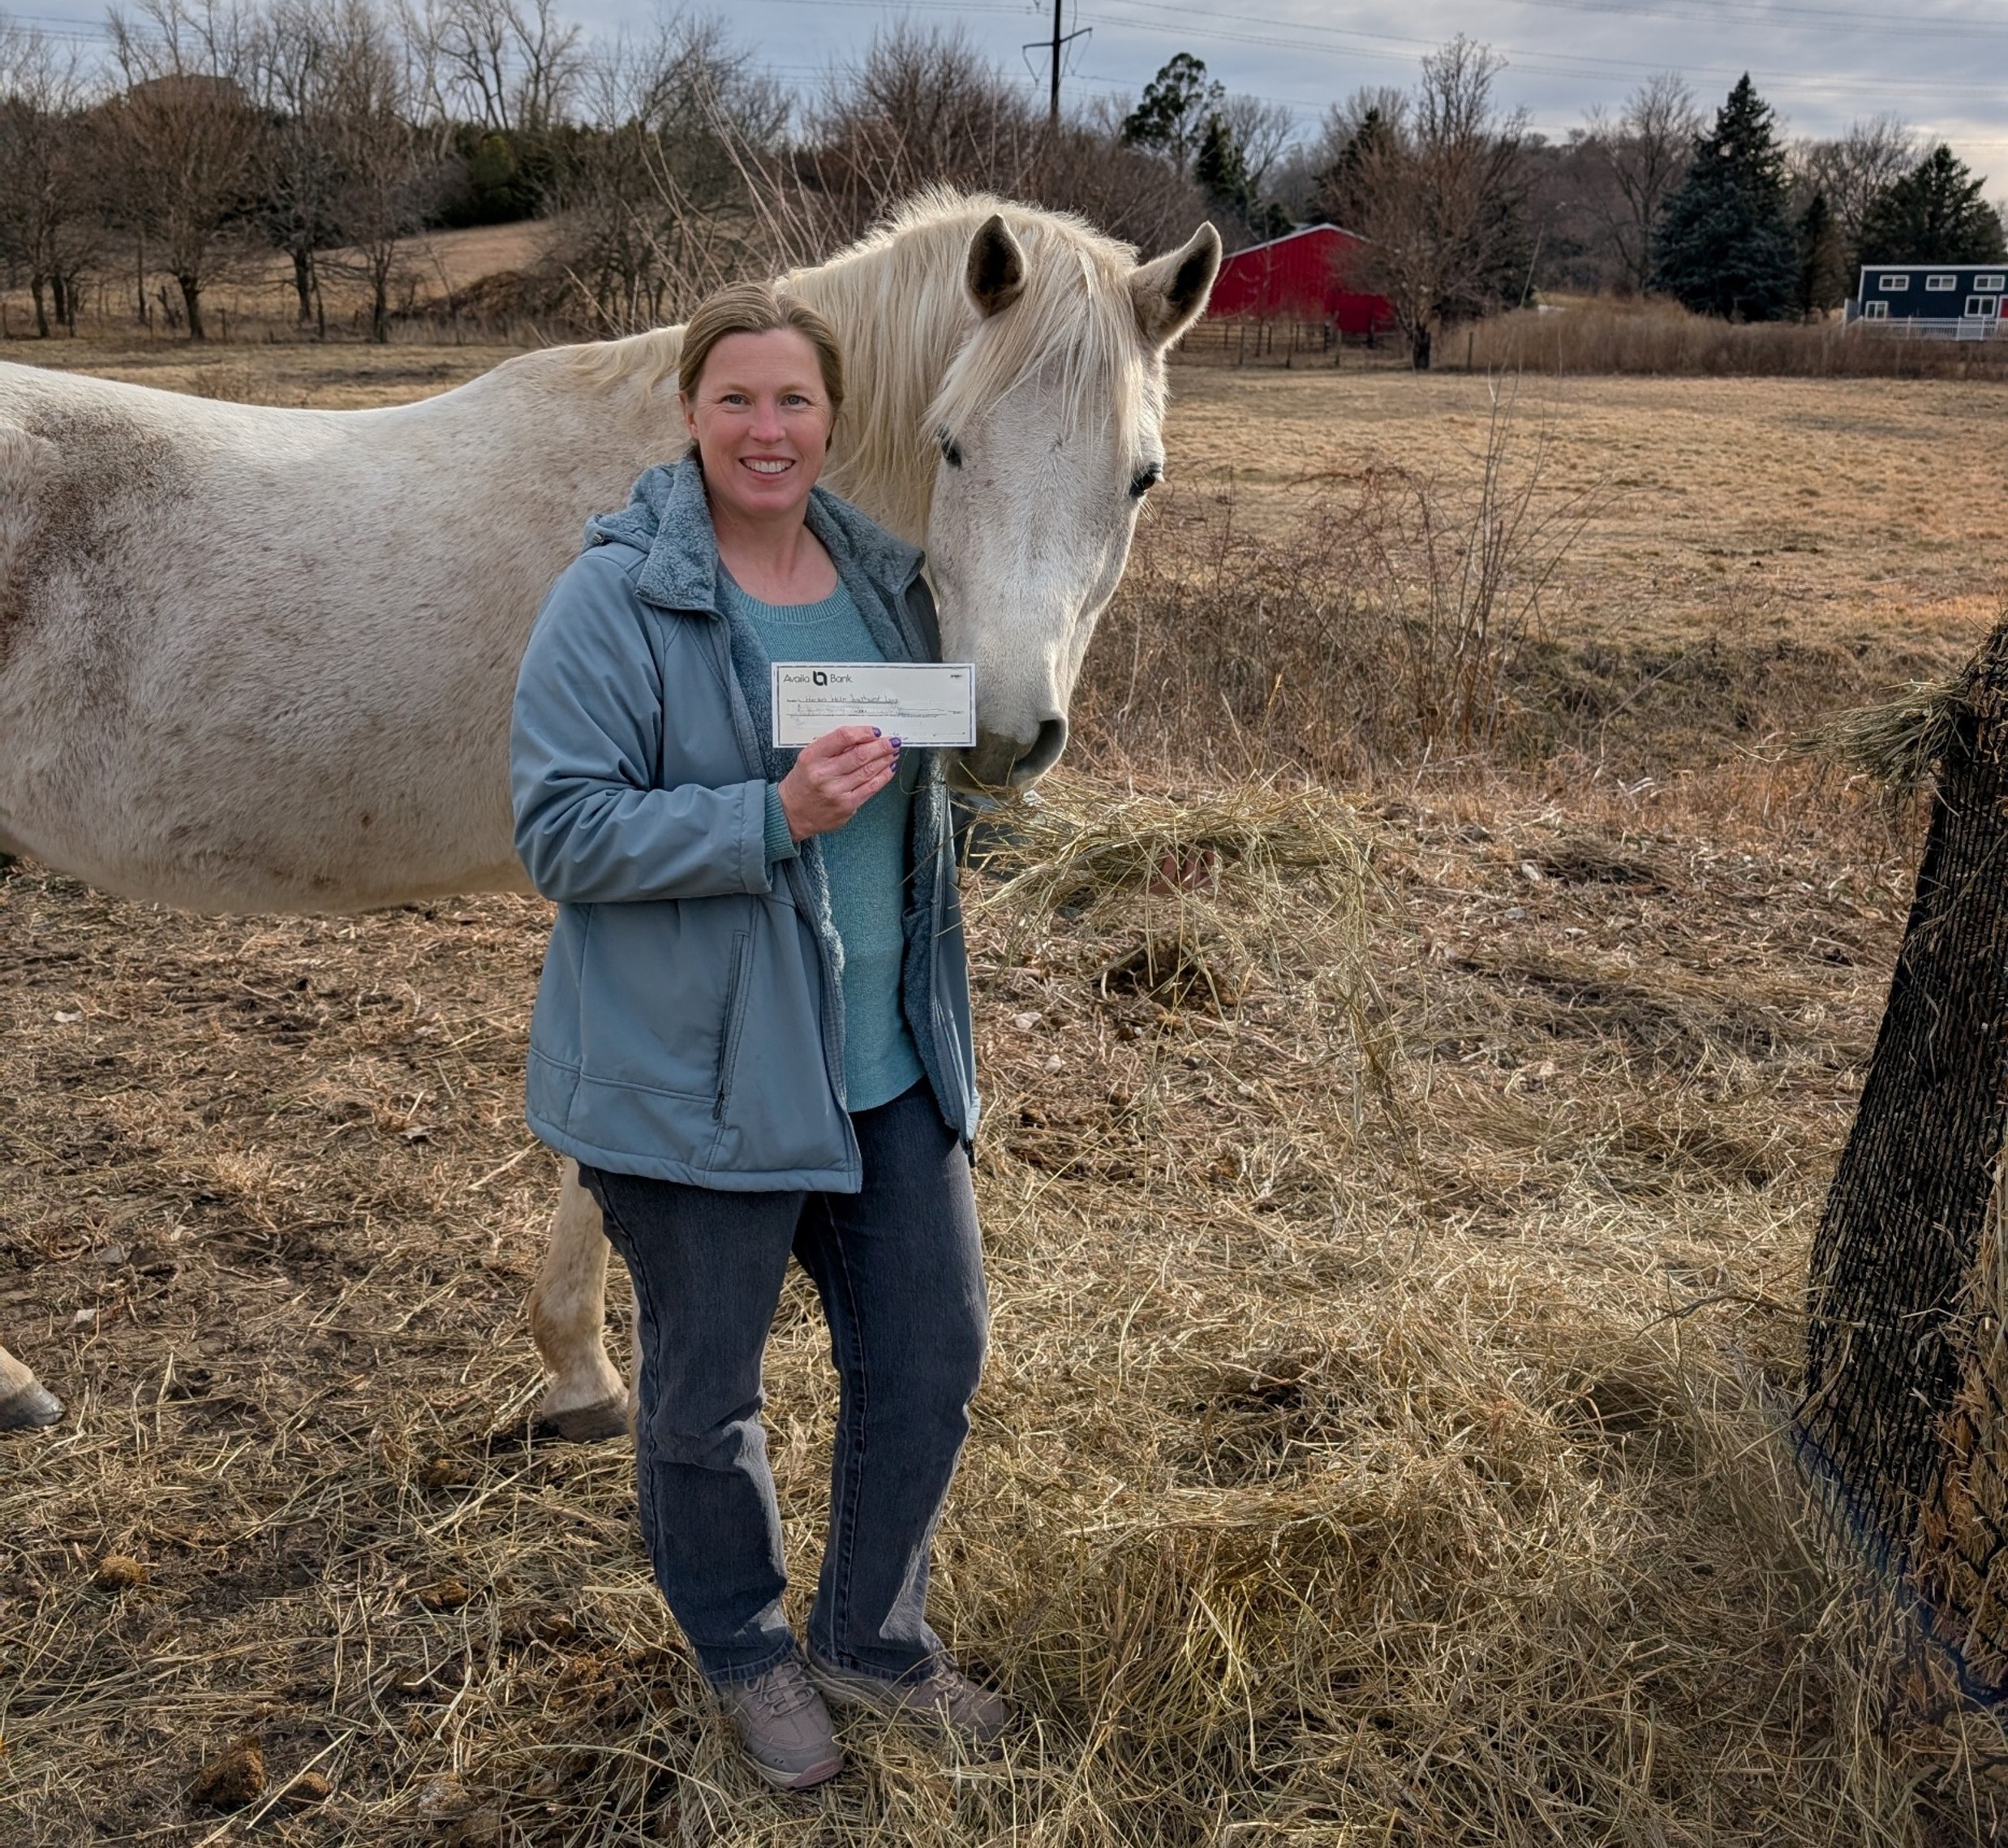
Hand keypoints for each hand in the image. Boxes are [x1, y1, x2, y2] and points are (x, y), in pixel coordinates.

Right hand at [778, 725, 898, 840]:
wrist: (792, 813)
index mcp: (812, 756)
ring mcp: (836, 791)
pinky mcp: (846, 806)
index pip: (842, 737)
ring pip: (868, 771)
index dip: (863, 732)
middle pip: (859, 754)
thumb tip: (864, 738)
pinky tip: (889, 769)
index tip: (875, 731)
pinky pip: (870, 788)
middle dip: (881, 746)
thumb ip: (833, 748)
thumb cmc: (803, 781)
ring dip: (884, 760)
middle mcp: (823, 774)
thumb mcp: (810, 758)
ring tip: (892, 753)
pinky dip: (883, 777)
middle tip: (892, 741)